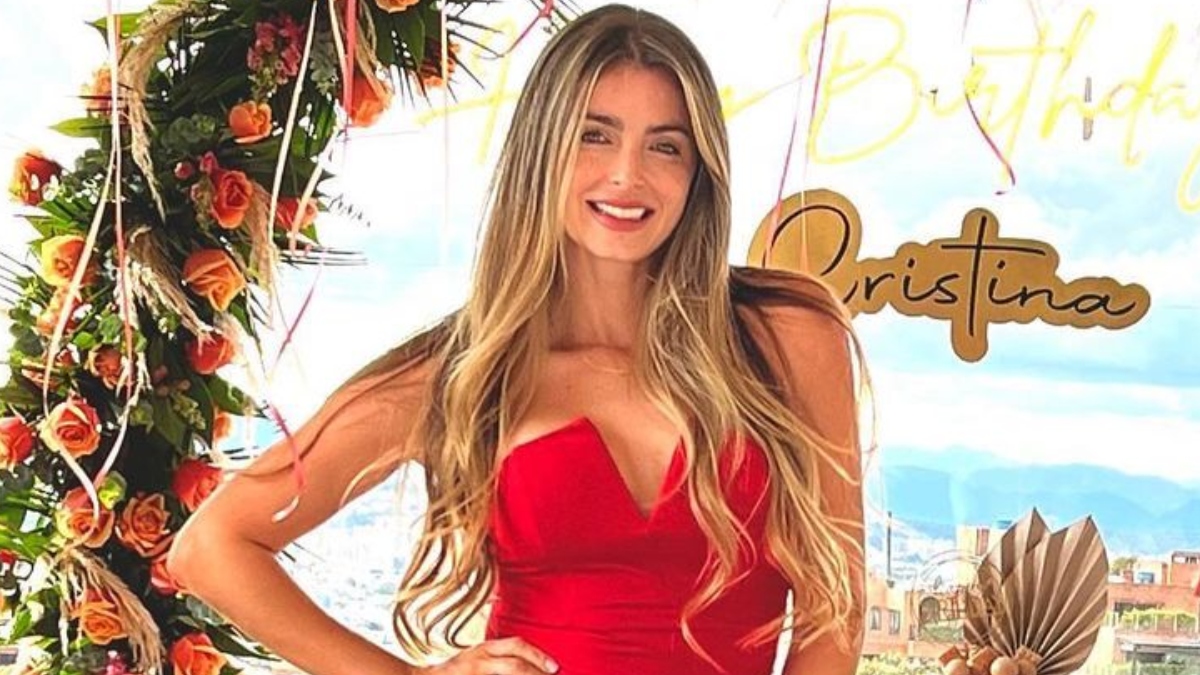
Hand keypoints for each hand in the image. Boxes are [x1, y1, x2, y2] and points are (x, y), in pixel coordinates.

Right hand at [425, 637, 559, 673]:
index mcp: (484, 650)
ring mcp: (472, 672)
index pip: (516, 646)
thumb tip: (529, 666)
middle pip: (514, 665)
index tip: (554, 667)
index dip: (537, 655)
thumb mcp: (476, 658)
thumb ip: (497, 659)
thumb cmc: (455, 672)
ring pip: (508, 671)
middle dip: (536, 673)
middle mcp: (478, 659)